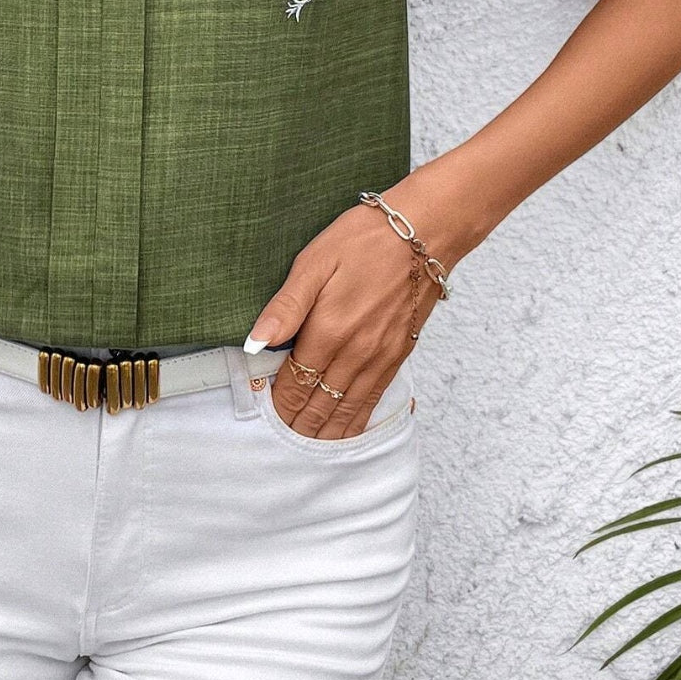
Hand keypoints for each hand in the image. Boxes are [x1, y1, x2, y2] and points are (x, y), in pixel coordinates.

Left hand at [246, 179, 461, 439]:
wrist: (425, 233)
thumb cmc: (364, 240)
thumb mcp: (313, 262)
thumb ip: (285, 307)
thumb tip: (255, 342)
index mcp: (328, 331)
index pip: (295, 383)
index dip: (277, 402)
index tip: (263, 413)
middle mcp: (355, 353)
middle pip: (320, 403)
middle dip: (298, 424)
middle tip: (278, 441)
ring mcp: (380, 358)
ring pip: (348, 409)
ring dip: (326, 431)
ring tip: (307, 446)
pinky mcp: (400, 355)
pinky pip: (374, 399)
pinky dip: (357, 421)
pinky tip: (347, 430)